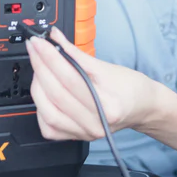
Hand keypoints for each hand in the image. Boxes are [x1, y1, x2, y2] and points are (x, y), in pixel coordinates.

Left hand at [25, 26, 158, 141]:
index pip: (70, 77)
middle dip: (40, 66)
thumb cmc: (130, 87)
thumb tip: (54, 39)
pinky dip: (40, 107)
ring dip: (37, 87)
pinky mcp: (76, 137)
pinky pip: (49, 126)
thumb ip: (76, 54)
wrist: (142, 108)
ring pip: (48, 112)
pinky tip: (42, 92)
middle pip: (57, 94)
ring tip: (38, 68)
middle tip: (34, 49)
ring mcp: (85, 133)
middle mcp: (96, 122)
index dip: (50, 57)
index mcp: (108, 103)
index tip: (39, 42)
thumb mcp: (107, 67)